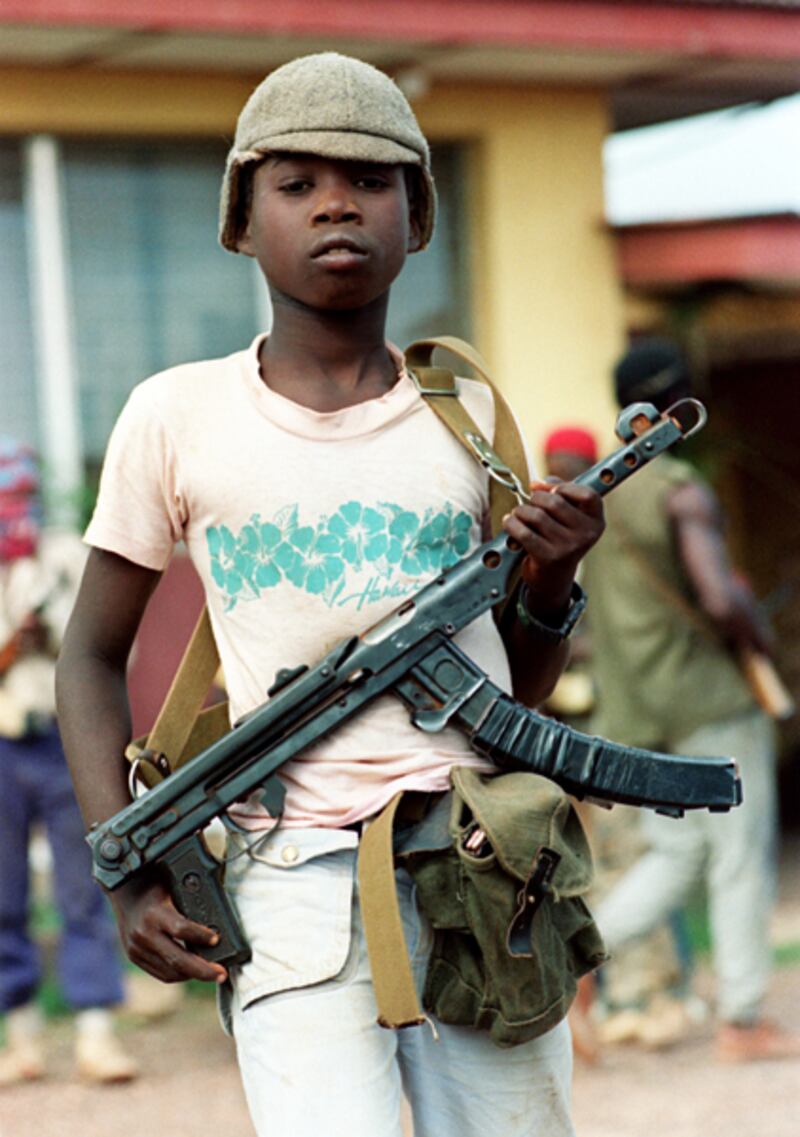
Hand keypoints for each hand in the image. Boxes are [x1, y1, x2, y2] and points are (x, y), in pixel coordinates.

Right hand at [110, 876, 227, 984]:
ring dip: (192, 975)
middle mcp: (143, 933)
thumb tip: (217, 925)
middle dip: (203, 970)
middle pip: (177, 959)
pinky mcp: (135, 957)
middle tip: (221, 974)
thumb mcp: (173, 889)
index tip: (217, 940)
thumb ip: (190, 907)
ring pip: (169, 972)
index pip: (181, 929)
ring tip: (211, 973)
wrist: (125, 890)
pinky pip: (160, 973)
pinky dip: (179, 975)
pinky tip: (192, 971)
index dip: (201, 936)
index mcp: (154, 913)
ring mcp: (137, 948)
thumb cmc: (156, 886)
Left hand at [503, 479, 604, 619]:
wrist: (553, 577)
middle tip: (530, 504)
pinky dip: (512, 524)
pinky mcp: (548, 558)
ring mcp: (568, 548)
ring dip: (521, 511)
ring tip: (519, 514)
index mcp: (596, 522)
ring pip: (536, 515)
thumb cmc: (559, 538)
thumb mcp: (569, 517)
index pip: (588, 495)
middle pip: (555, 502)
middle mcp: (586, 536)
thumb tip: (538, 483)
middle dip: (536, 498)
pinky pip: (524, 532)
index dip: (566, 487)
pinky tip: (510, 522)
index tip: (552, 490)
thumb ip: (560, 493)